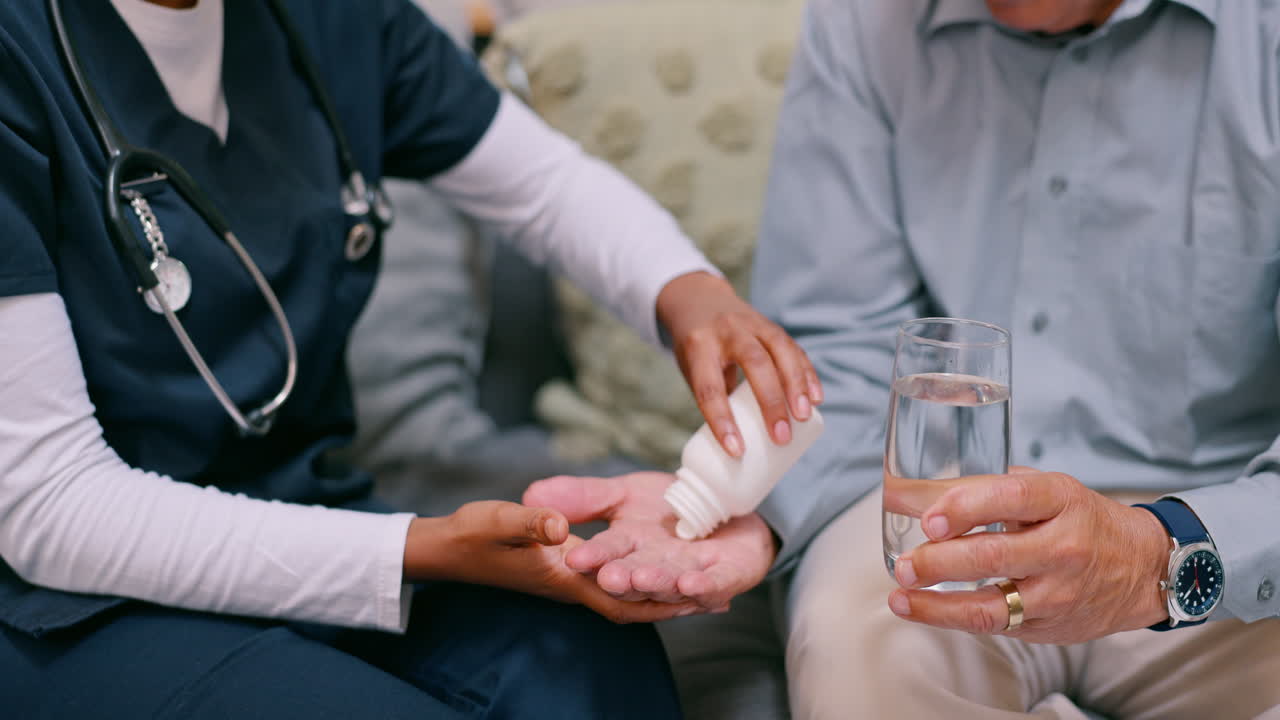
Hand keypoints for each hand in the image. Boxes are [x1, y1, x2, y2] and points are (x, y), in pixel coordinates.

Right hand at [404, 501, 698, 622]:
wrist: (450, 548)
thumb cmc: (474, 534)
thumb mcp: (500, 520)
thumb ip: (530, 522)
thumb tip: (561, 526)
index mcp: (564, 574)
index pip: (617, 595)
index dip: (657, 597)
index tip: (696, 593)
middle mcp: (575, 584)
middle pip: (633, 604)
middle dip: (672, 601)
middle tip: (715, 598)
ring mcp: (573, 581)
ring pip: (630, 598)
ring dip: (665, 597)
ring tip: (708, 594)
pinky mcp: (567, 572)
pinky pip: (616, 585)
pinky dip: (645, 587)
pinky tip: (672, 579)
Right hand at [523, 472, 776, 612]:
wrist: (730, 513)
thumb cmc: (670, 507)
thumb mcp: (624, 494)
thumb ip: (585, 497)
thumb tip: (533, 496)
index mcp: (626, 551)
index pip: (603, 559)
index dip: (592, 559)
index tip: (575, 556)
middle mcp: (653, 568)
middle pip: (633, 581)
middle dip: (621, 580)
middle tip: (610, 577)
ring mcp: (690, 574)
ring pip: (669, 586)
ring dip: (657, 584)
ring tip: (646, 577)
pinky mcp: (727, 576)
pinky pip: (715, 585)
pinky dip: (706, 589)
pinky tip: (694, 586)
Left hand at [656, 271, 821, 455]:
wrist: (698, 299)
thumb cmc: (695, 347)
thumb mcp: (691, 368)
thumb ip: (714, 397)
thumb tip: (738, 442)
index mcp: (699, 346)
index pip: (710, 387)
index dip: (722, 421)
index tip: (736, 451)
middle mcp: (727, 330)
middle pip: (754, 363)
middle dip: (771, 402)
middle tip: (781, 437)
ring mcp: (753, 324)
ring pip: (781, 350)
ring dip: (796, 386)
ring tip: (804, 417)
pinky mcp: (771, 326)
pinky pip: (794, 348)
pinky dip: (806, 374)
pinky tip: (816, 397)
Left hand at [886, 469, 1170, 643]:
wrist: (1143, 568)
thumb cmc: (1079, 520)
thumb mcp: (1043, 490)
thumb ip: (981, 490)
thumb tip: (906, 496)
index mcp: (1061, 500)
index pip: (1010, 497)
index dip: (965, 507)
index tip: (929, 519)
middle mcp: (1064, 546)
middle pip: (993, 556)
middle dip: (939, 562)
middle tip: (904, 564)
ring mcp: (1059, 591)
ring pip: (991, 605)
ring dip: (938, 604)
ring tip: (901, 596)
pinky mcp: (1050, 625)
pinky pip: (996, 625)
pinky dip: (953, 618)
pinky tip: (924, 609)